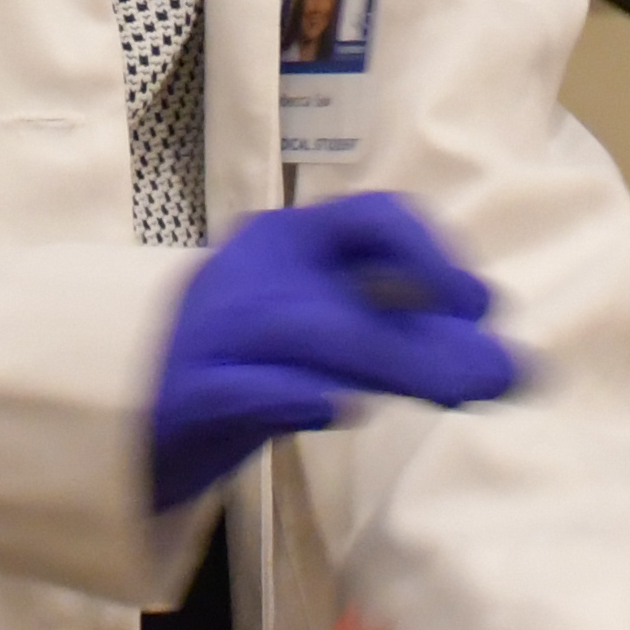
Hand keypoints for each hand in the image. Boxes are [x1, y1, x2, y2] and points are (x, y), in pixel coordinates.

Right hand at [149, 192, 520, 510]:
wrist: (125, 411)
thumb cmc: (243, 360)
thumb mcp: (318, 330)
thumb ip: (395, 332)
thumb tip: (498, 350)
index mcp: (288, 242)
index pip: (373, 219)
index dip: (435, 256)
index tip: (481, 305)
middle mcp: (254, 274)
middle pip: (353, 297)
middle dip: (433, 337)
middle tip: (504, 375)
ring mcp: (217, 334)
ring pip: (311, 337)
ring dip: (390, 363)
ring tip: (456, 390)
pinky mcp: (188, 397)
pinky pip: (243, 389)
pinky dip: (291, 394)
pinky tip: (337, 405)